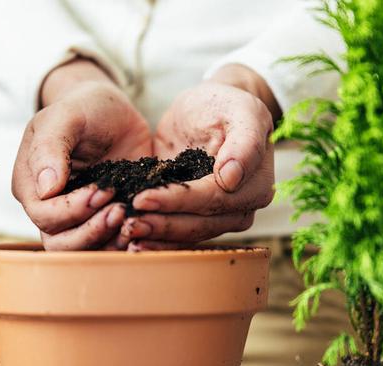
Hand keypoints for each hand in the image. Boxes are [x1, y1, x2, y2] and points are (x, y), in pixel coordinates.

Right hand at [12, 59, 151, 249]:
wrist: (113, 112)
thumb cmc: (84, 108)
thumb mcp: (66, 116)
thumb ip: (51, 147)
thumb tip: (45, 188)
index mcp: (30, 185)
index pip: (44, 215)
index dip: (73, 209)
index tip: (102, 190)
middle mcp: (48, 208)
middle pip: (60, 243)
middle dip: (92, 231)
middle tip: (120, 208)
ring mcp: (76, 219)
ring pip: (83, 251)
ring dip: (108, 242)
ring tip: (131, 218)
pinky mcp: (102, 220)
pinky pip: (108, 245)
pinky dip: (124, 242)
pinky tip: (141, 224)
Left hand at [119, 64, 278, 249]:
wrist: (209, 110)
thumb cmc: (224, 105)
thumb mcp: (240, 110)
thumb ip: (244, 142)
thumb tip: (232, 179)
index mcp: (256, 184)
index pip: (213, 199)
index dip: (178, 202)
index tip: (142, 199)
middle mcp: (242, 208)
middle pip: (200, 224)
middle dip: (162, 225)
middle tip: (127, 224)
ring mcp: (221, 218)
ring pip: (189, 235)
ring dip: (157, 238)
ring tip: (126, 234)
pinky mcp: (198, 219)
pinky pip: (179, 236)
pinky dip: (157, 241)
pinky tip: (133, 243)